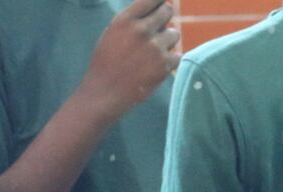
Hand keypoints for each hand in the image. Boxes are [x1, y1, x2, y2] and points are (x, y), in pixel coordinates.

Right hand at [78, 0, 180, 120]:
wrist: (105, 92)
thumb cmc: (106, 63)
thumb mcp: (113, 34)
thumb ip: (133, 22)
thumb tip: (157, 12)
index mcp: (125, 20)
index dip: (159, 2)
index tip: (163, 4)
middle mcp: (141, 30)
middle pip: (167, 11)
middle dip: (166, 17)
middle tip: (160, 28)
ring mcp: (155, 47)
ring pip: (174, 34)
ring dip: (168, 41)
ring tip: (153, 53)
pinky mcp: (165, 64)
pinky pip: (177, 55)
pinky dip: (170, 61)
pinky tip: (155, 67)